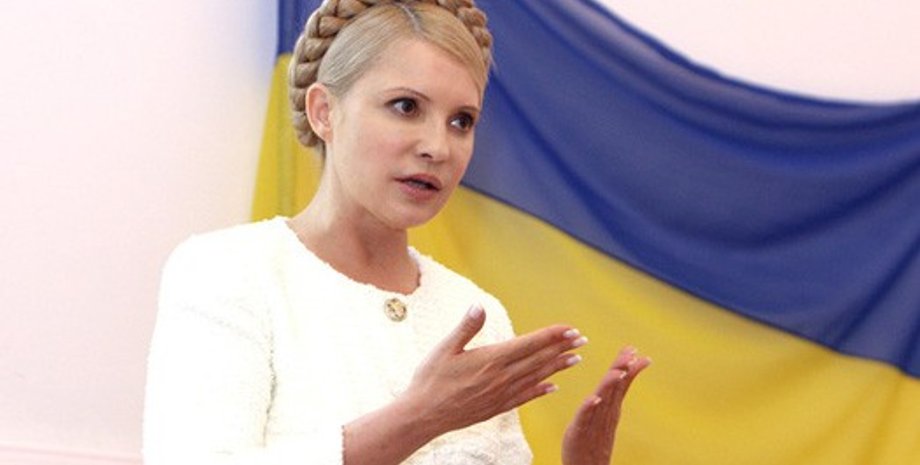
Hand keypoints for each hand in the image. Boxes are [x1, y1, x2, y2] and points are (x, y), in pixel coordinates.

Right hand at [402, 305, 586, 434]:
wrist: (423, 416)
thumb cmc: (430, 379)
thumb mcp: (444, 348)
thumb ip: (466, 327)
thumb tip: (478, 305)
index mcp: (491, 359)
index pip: (529, 343)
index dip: (551, 335)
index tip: (569, 329)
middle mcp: (501, 378)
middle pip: (538, 359)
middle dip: (562, 348)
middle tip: (582, 340)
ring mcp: (501, 395)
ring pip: (536, 378)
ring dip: (557, 367)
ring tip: (576, 359)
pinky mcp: (497, 408)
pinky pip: (525, 398)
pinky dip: (541, 390)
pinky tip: (553, 387)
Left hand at [562, 346, 650, 464]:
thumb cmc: (591, 443)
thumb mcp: (602, 418)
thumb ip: (608, 399)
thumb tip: (616, 380)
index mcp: (609, 409)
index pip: (620, 385)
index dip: (627, 367)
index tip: (635, 351)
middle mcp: (605, 415)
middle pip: (615, 388)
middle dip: (623, 369)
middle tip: (632, 352)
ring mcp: (594, 423)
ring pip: (603, 400)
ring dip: (610, 385)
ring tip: (618, 370)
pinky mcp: (579, 432)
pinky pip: (585, 418)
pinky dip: (590, 407)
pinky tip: (594, 398)